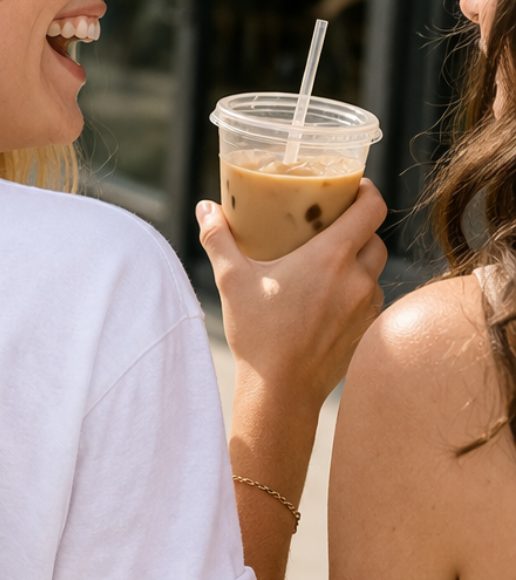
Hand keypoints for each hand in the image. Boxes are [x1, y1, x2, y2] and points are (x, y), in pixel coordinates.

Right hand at [197, 182, 388, 413]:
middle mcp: (358, 278)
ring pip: (373, 271)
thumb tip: (206, 209)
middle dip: (357, 229)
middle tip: (331, 228)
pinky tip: (329, 302)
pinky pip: (370, 300)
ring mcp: (367, 306)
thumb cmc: (258, 336)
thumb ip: (220, 240)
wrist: (280, 392)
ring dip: (357, 264)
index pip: (373, 207)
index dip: (366, 191)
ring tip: (329, 268)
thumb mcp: (232, 282)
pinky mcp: (366, 331)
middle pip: (374, 237)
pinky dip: (355, 294)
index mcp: (331, 257)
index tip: (351, 188)